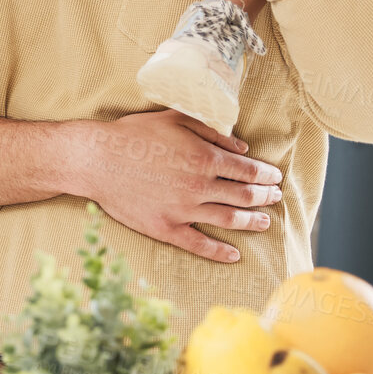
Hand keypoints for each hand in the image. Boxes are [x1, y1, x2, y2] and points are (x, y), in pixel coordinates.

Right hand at [74, 109, 282, 263]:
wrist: (97, 160)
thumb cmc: (134, 135)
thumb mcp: (175, 119)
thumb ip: (212, 131)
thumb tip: (242, 147)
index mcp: (204, 157)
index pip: (247, 169)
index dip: (265, 174)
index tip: (274, 177)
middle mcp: (199, 186)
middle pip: (244, 196)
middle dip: (265, 196)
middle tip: (275, 197)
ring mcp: (183, 210)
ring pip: (228, 220)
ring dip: (252, 222)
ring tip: (265, 223)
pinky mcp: (166, 229)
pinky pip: (199, 245)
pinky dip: (220, 252)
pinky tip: (234, 254)